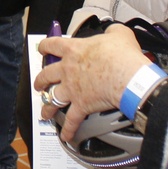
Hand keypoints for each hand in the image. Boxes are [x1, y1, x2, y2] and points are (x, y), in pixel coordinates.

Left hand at [34, 24, 150, 141]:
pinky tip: (65, 136)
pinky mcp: (81, 105)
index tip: (42, 49)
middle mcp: (68, 69)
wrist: (129, 78)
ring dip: (47, 106)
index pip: (53, 44)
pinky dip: (68, 130)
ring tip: (44, 111)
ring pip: (53, 98)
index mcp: (74, 50)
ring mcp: (72, 88)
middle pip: (46, 74)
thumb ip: (112, 32)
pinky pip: (72, 121)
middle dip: (40, 80)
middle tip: (38, 83)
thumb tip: (112, 32)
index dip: (45, 46)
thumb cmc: (123, 56)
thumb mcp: (119, 35)